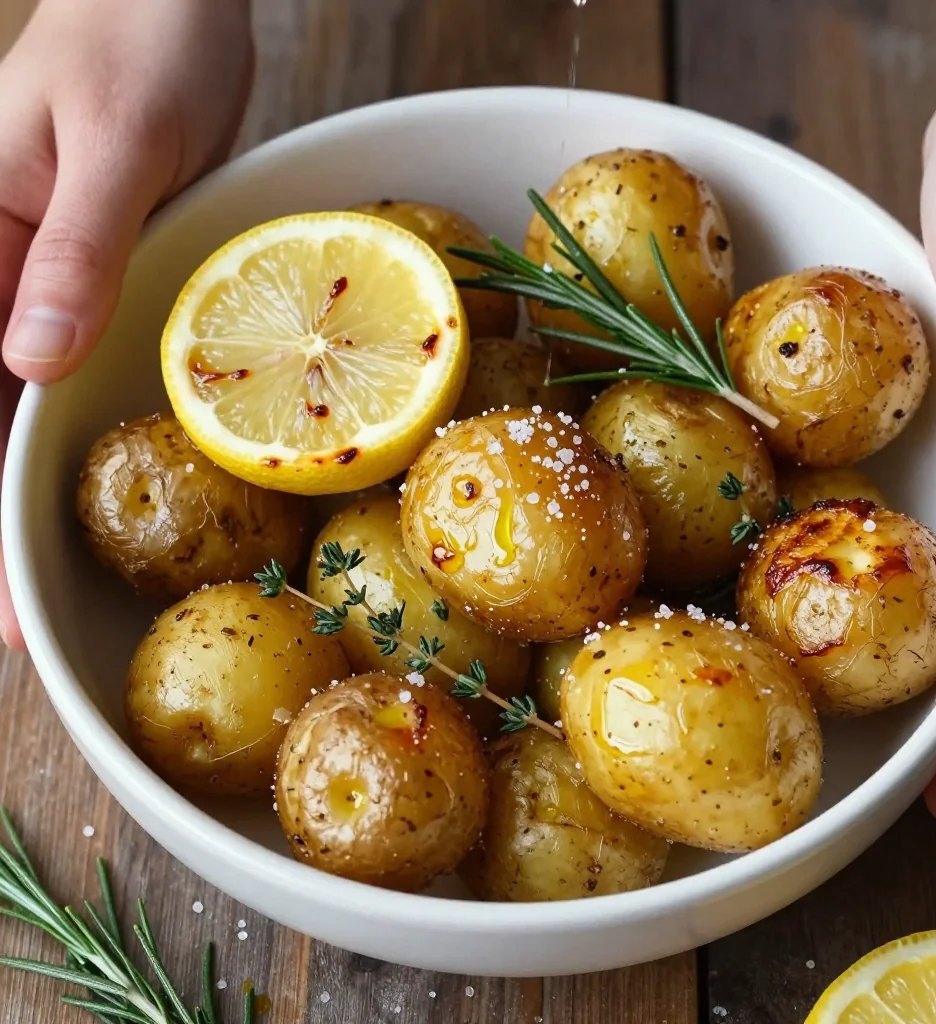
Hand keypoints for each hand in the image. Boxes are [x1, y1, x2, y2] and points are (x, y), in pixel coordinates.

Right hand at [0, 0, 252, 647]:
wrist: (179, 9)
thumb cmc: (140, 43)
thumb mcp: (112, 142)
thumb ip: (74, 250)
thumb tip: (31, 362)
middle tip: (15, 626)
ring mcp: (46, 287)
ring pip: (24, 411)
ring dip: (35, 496)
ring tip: (46, 589)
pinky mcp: (100, 289)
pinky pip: (83, 374)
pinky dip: (87, 435)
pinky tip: (108, 494)